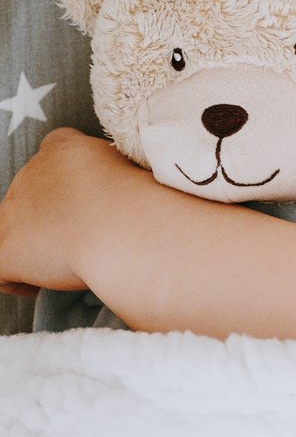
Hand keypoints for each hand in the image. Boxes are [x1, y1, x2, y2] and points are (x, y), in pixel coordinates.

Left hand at [0, 127, 128, 296]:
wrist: (123, 224)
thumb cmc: (141, 200)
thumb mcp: (134, 168)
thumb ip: (117, 174)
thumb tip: (125, 193)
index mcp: (64, 149)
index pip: (53, 153)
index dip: (64, 180)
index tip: (81, 202)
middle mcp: (31, 173)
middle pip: (28, 194)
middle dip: (47, 216)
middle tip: (78, 237)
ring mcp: (13, 211)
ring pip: (8, 229)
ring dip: (30, 247)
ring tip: (57, 265)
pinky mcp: (6, 248)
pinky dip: (16, 280)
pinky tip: (38, 288)